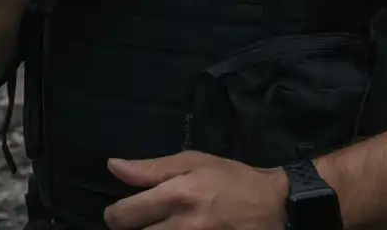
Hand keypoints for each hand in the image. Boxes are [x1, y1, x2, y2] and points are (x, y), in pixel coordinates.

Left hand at [102, 151, 286, 229]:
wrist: (273, 205)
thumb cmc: (229, 179)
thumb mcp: (192, 162)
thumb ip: (150, 168)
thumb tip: (113, 167)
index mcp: (178, 196)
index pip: (127, 214)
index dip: (115, 214)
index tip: (119, 212)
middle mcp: (185, 226)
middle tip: (138, 223)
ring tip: (157, 227)